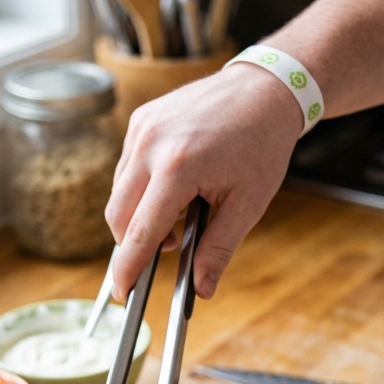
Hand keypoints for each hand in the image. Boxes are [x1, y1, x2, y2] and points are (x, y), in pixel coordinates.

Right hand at [106, 64, 301, 300]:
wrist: (265, 89)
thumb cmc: (262, 145)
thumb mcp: (248, 203)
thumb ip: (219, 248)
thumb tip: (202, 289)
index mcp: (178, 168)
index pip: (141, 232)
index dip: (128, 267)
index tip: (120, 293)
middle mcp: (150, 145)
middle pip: (119, 215)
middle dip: (136, 241)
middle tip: (173, 242)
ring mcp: (141, 128)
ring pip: (119, 192)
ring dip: (140, 213)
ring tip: (182, 209)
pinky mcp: (140, 119)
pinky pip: (127, 167)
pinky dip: (142, 187)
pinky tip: (176, 182)